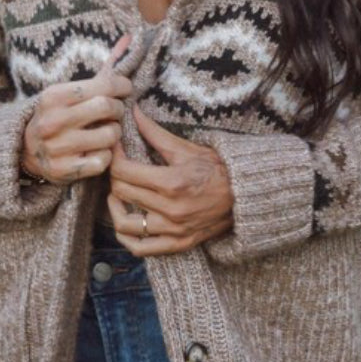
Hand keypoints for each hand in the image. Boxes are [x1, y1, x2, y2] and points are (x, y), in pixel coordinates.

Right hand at [21, 33, 132, 184]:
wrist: (25, 150)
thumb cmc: (58, 113)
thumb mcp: (71, 90)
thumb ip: (103, 68)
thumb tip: (130, 39)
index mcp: (54, 95)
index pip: (105, 85)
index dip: (123, 86)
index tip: (125, 89)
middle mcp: (53, 120)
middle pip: (108, 108)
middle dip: (118, 110)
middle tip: (115, 112)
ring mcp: (57, 147)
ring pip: (110, 136)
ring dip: (114, 133)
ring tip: (105, 131)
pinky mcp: (63, 170)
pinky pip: (103, 161)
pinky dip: (105, 156)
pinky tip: (96, 150)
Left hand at [105, 104, 234, 255]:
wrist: (246, 196)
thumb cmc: (219, 169)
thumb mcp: (188, 149)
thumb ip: (156, 134)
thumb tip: (135, 113)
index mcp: (172, 182)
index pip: (124, 171)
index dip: (114, 156)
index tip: (116, 149)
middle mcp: (171, 209)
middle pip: (121, 193)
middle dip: (114, 176)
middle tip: (118, 167)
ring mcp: (173, 230)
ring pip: (125, 224)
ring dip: (115, 208)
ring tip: (118, 194)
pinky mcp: (178, 243)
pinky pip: (141, 248)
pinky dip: (127, 237)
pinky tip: (126, 222)